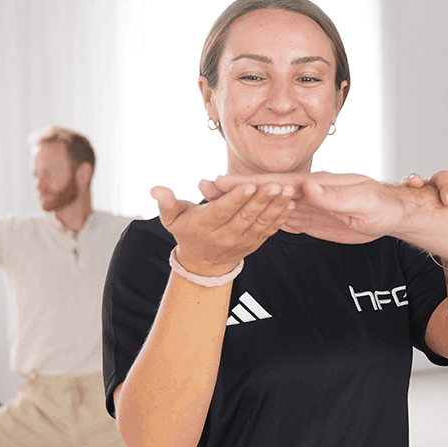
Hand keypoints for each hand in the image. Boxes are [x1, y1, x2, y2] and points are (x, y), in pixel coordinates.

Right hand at [153, 182, 293, 275]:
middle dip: (262, 199)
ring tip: (288, 191)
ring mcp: (243, 240)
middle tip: (277, 183)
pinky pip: (270, 230)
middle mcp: (226, 234)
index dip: (236, 198)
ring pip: (262, 222)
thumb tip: (156, 189)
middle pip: (246, 215)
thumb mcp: (173, 218)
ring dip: (277, 206)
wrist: (204, 263)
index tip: (248, 185)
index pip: (223, 211)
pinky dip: (281, 218)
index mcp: (206, 225)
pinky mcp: (256, 242)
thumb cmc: (187, 231)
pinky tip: (291, 204)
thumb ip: (167, 203)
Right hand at [197, 175, 378, 244]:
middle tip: (204, 188)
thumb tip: (308, 185)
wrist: (395, 215)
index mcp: (318, 184)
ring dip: (245, 204)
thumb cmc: (383, 204)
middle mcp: (308, 192)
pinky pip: (284, 220)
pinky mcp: (314, 221)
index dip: (249, 183)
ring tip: (216, 202)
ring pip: (269, 205)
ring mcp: (309, 206)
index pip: (277, 183)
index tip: (222, 181)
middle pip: (266, 191)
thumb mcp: (361, 201)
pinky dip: (263, 219)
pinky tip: (248, 221)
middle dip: (236, 190)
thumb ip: (334, 195)